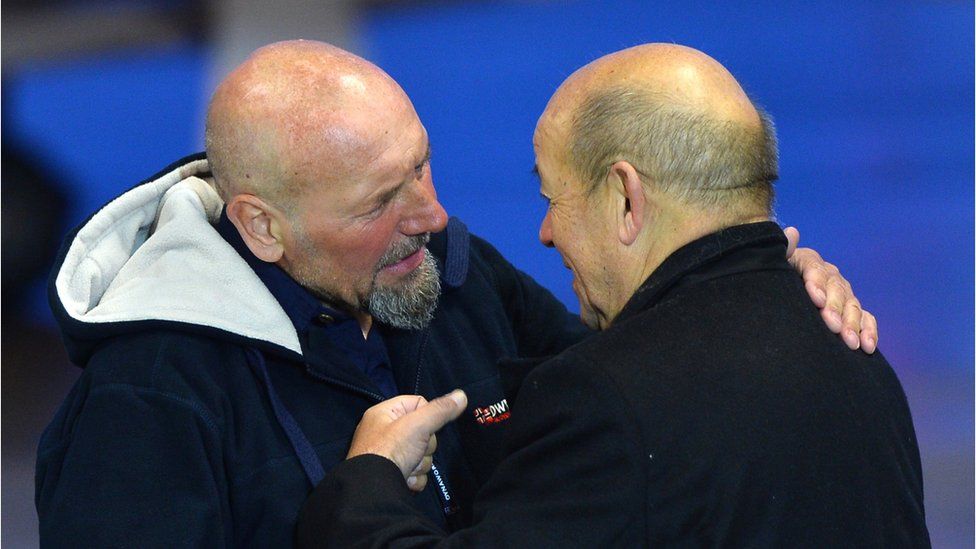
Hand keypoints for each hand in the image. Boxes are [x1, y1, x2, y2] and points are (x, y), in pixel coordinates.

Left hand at [347, 390, 467, 491]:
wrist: (375, 490)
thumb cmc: (391, 450)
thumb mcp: (418, 425)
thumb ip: (440, 410)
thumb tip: (462, 395)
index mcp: (384, 414)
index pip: (417, 403)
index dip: (428, 415)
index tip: (426, 426)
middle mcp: (384, 433)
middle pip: (423, 432)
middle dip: (425, 445)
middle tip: (416, 449)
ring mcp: (389, 456)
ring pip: (422, 454)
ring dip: (421, 463)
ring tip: (408, 467)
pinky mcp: (393, 475)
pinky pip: (416, 471)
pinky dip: (414, 477)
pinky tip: (406, 478)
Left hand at [784, 227, 877, 353]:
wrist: (777, 290)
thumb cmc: (771, 278)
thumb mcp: (772, 265)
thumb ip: (782, 251)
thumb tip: (791, 233)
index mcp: (807, 261)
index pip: (814, 269)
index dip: (817, 284)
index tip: (817, 300)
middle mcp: (828, 275)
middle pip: (837, 290)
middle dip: (836, 309)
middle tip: (834, 327)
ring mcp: (842, 293)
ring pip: (852, 305)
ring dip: (853, 324)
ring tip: (850, 342)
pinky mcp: (851, 310)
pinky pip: (865, 318)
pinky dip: (868, 331)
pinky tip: (867, 346)